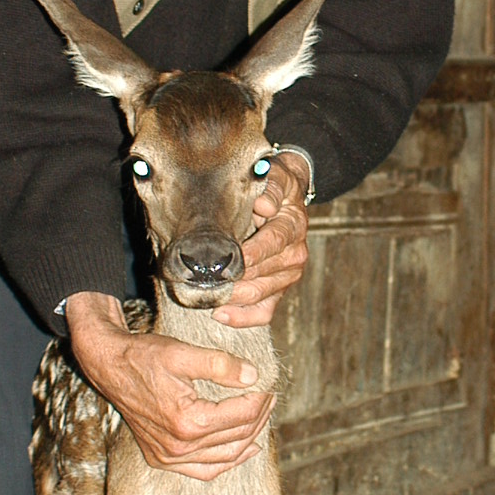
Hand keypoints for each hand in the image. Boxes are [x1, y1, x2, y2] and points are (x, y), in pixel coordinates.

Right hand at [65, 292, 272, 480]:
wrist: (109, 367)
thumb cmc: (144, 357)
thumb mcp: (184, 353)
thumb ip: (222, 365)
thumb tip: (253, 377)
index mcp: (188, 421)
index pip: (241, 416)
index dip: (260, 401)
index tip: (270, 388)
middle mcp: (178, 446)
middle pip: (236, 437)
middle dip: (259, 417)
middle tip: (270, 399)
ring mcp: (168, 457)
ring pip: (225, 457)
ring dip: (248, 439)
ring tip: (262, 419)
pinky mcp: (161, 459)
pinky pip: (203, 471)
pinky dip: (226, 463)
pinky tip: (244, 450)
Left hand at [212, 150, 310, 330]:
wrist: (287, 197)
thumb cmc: (276, 187)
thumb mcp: (276, 176)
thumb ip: (271, 187)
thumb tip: (263, 205)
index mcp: (293, 227)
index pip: (272, 244)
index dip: (249, 253)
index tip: (224, 259)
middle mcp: (295, 256)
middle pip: (262, 275)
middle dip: (231, 279)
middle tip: (200, 281)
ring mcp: (288, 277)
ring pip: (259, 295)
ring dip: (230, 298)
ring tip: (202, 295)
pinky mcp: (279, 291)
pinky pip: (264, 313)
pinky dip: (242, 317)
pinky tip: (219, 314)